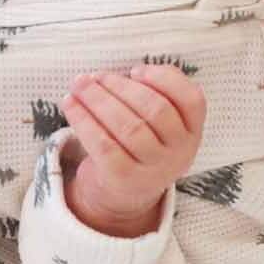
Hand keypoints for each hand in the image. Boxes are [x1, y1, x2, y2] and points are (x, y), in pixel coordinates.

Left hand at [61, 63, 206, 222]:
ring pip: (129, 127)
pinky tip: (71, 104)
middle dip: (121, 87)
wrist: (126, 192)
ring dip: (99, 100)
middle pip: (155, 110)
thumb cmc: (142, 143)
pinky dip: (84, 120)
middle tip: (95, 76)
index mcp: (192, 130)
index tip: (136, 70)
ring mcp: (154, 168)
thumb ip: (156, 94)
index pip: (192, 100)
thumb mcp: (161, 124)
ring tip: (80, 86)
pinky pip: (104, 145)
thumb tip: (132, 74)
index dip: (164, 80)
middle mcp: (179, 151)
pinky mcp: (124, 178)